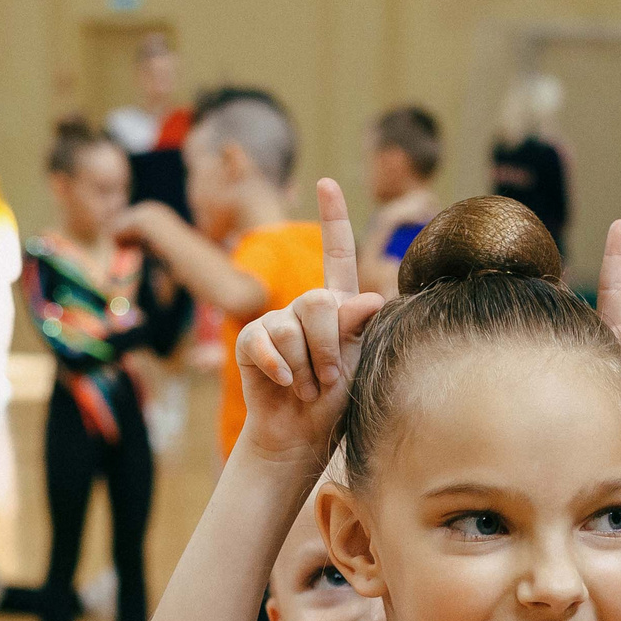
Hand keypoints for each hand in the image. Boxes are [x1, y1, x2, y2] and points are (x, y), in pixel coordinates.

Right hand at [233, 177, 383, 471]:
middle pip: (318, 302)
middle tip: (327, 380)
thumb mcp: (357, 363)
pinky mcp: (251, 340)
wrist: (300, 437)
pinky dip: (280, 368)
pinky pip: (265, 342)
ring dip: (306, 368)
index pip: (337, 255)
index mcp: (337, 306)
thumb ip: (358, 330)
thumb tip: (369, 298)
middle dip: (328, 347)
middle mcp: (305, 307)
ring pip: (292, 327)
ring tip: (306, 389)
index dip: (333, 218)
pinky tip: (283, 384)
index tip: (327, 183)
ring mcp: (275, 321)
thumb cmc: (335, 402)